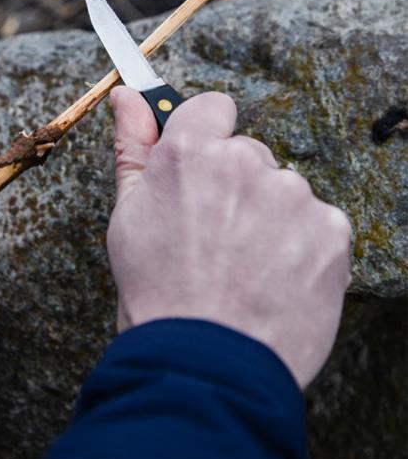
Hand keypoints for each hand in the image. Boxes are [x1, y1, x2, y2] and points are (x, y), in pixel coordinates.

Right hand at [107, 87, 351, 388]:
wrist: (204, 363)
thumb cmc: (157, 291)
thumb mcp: (128, 214)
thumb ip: (133, 145)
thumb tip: (128, 95)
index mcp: (191, 152)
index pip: (215, 108)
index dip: (208, 138)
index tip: (204, 168)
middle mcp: (245, 162)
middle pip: (249, 156)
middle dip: (237, 186)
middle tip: (217, 239)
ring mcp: (292, 196)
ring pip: (284, 191)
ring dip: (271, 217)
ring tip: (246, 267)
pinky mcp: (330, 229)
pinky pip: (317, 223)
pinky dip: (303, 246)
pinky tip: (276, 279)